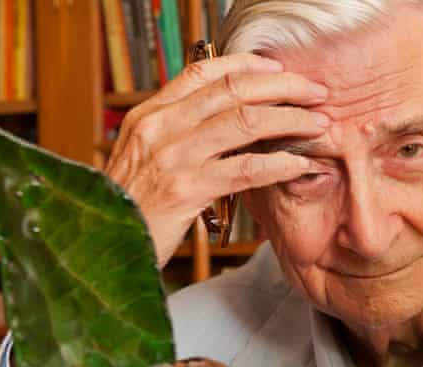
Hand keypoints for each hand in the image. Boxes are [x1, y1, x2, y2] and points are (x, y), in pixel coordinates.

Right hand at [104, 52, 328, 267]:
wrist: (104, 244)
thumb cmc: (132, 206)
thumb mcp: (145, 157)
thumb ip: (178, 133)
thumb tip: (224, 117)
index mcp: (150, 114)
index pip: (203, 72)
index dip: (247, 66)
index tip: (280, 70)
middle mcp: (160, 128)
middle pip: (233, 91)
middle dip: (283, 88)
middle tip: (315, 93)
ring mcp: (173, 157)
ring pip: (245, 123)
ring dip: (290, 121)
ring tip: (319, 125)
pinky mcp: (188, 190)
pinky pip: (247, 169)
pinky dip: (282, 164)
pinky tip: (302, 164)